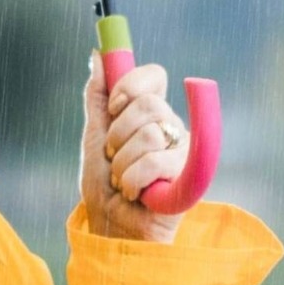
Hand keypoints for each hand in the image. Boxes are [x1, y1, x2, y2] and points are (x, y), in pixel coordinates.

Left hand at [80, 58, 185, 242]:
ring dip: (122, 164)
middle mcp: (172, 129)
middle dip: (119, 135)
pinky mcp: (189, 177)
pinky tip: (136, 193)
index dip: (129, 87)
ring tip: (123, 182)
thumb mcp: (94, 138)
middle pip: (150, 105)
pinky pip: (156, 162)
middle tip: (114, 158)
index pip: (154, 77)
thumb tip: (97, 56)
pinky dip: (134, 180)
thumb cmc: (105, 189)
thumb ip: (97, 98)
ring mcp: (183, 152)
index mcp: (151, 115)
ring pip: (150, 135)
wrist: (113, 229)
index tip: (114, 109)